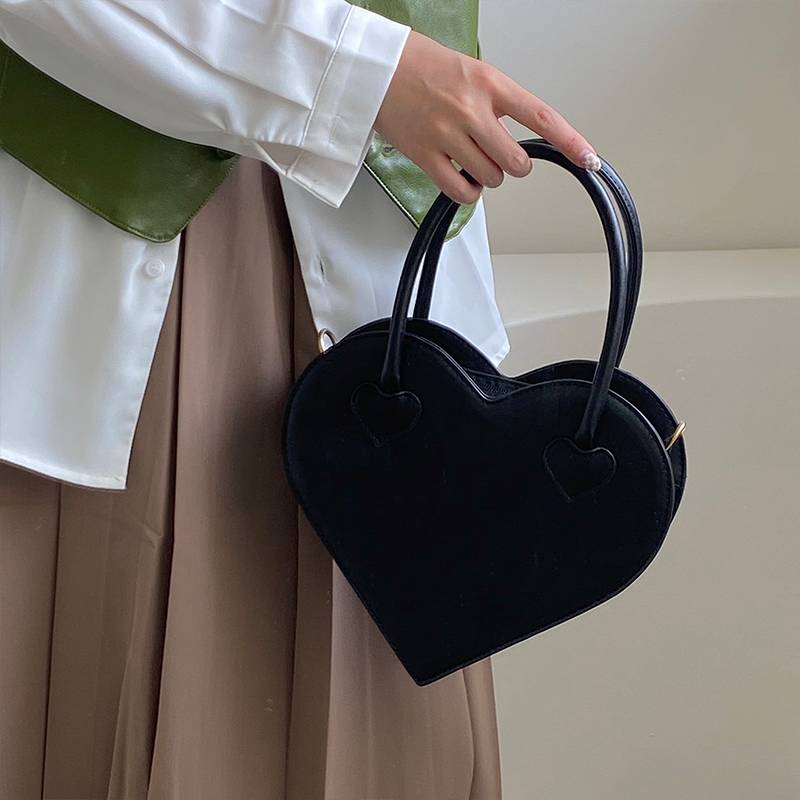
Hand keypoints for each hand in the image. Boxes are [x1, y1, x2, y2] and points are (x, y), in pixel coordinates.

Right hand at [374, 31, 600, 204]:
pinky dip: (468, 192)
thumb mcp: (472, 73)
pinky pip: (462, 191)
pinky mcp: (425, 156)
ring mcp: (447, 134)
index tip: (590, 159)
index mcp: (490, 83)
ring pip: (491, 178)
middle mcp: (471, 109)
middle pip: (516, 163)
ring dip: (487, 176)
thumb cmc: (424, 68)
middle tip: (497, 154)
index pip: (541, 117)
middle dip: (513, 166)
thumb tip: (516, 142)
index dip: (570, 141)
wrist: (378, 69)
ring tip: (469, 157)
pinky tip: (460, 177)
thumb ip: (497, 104)